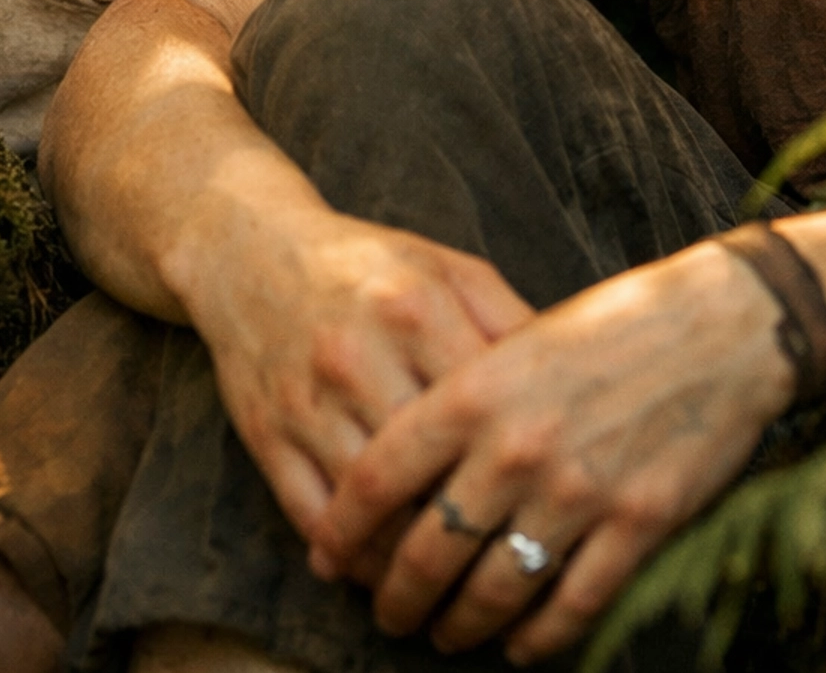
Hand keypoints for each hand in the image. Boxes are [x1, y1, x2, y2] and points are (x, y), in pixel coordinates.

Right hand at [177, 204, 533, 548]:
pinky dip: (350, 554)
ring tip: (451, 572)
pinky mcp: (265, 434)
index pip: (485, 405)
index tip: (549, 487)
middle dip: (472, 517)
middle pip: (429, 465)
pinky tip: (382, 565)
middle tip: (507, 549)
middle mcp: (359, 353)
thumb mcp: (448, 268)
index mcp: (416, 306)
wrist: (252, 252)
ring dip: (413, 552)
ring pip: (372, 507)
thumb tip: (573, 387)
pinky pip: (313, 516)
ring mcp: (307, 399)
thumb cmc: (371, 268)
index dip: (522, 454)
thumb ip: (510, 320)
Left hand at [312, 239, 795, 662]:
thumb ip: (464, 393)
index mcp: (478, 388)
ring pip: (491, 592)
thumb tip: (402, 459)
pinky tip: (520, 643)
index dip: (341, 529)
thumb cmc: (617, 323)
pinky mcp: (635, 527)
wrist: (723, 326)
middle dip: (396, 595)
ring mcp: (578, 492)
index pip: (377, 477)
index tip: (328, 556)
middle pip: (425, 551)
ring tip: (446, 632)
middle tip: (387, 611)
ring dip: (459, 625)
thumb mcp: (521, 336)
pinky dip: (536, 638)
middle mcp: (517, 446)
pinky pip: (569, 608)